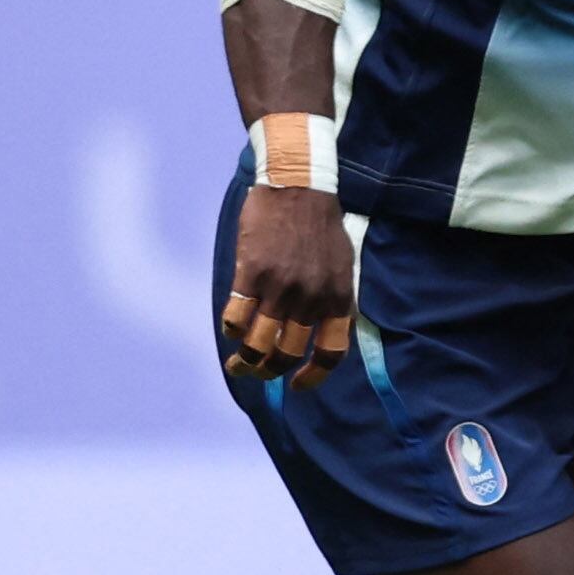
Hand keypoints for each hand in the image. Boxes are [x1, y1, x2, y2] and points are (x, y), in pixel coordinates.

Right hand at [220, 185, 356, 389]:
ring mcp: (280, 288)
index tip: (297, 386)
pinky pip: (235, 316)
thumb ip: (332, 299)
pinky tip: (231, 329)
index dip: (314, 376)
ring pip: (258, 343)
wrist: (299, 188)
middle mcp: (310, 299)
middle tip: (257, 371)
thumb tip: (321, 331)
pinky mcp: (251, 274)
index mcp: (338, 298)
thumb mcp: (342, 266)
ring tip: (237, 364)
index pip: (332, 353)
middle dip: (269, 370)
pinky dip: (231, 329)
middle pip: (288, 354)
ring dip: (244, 361)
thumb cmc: (321, 226)